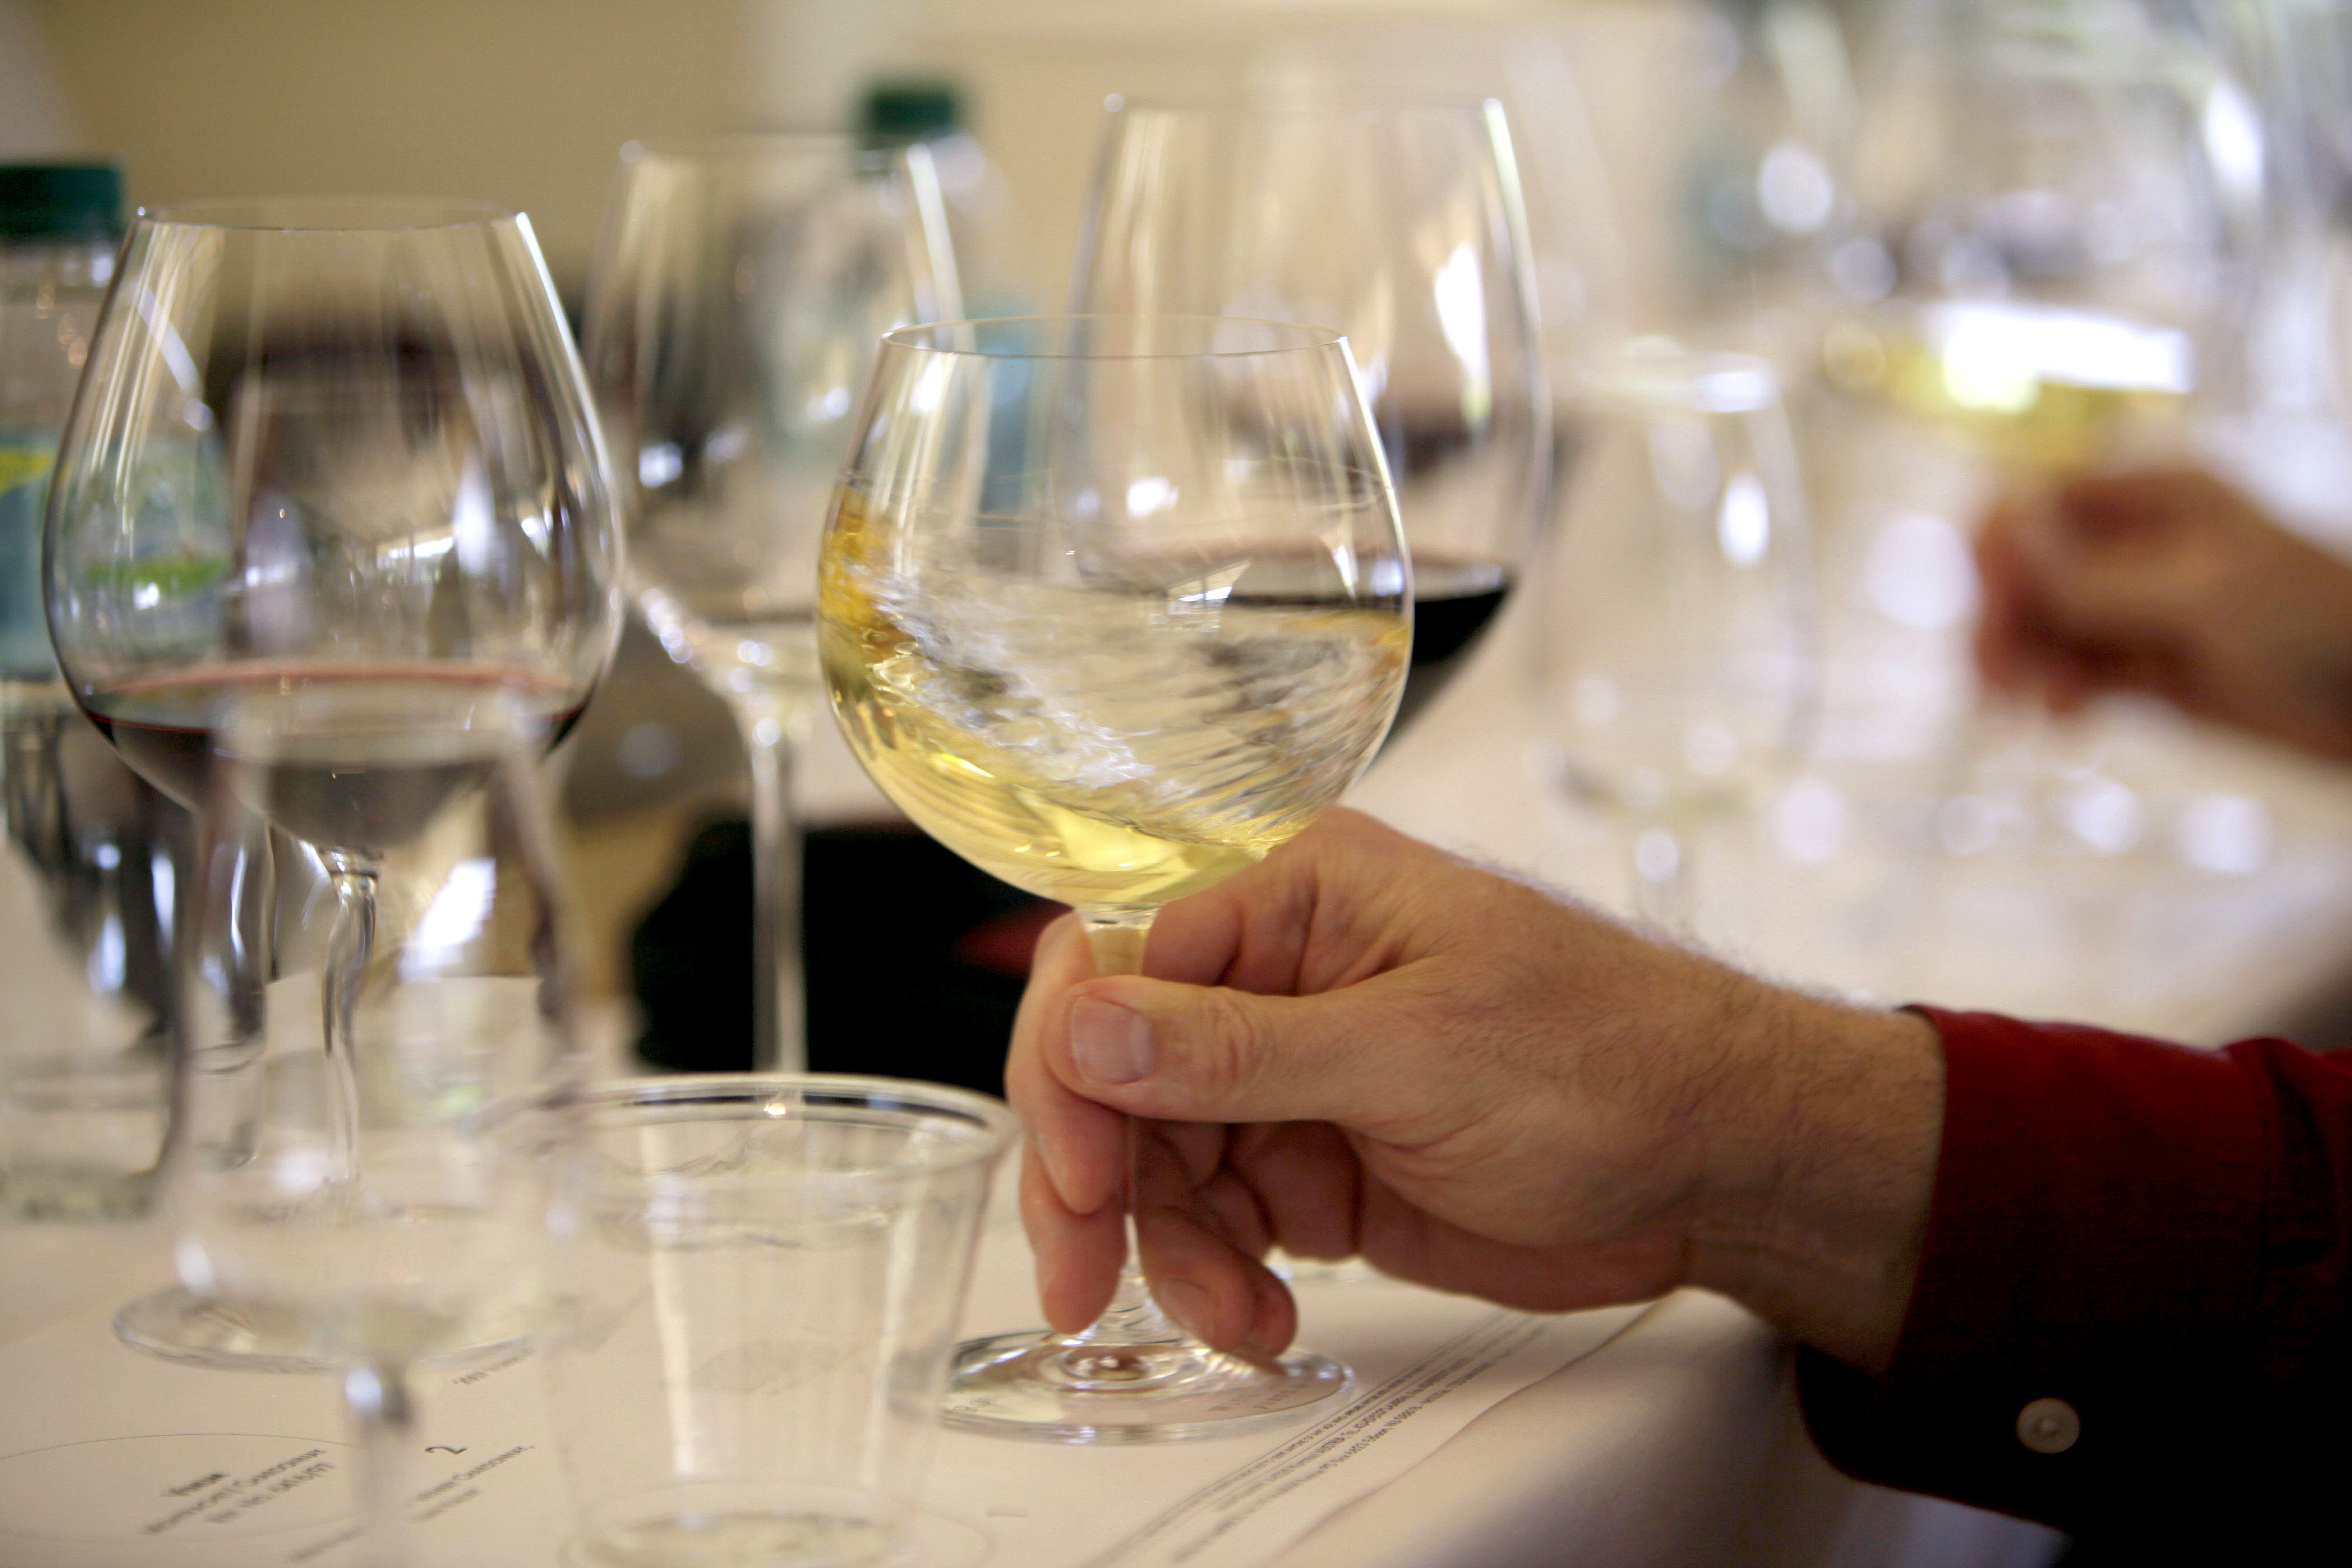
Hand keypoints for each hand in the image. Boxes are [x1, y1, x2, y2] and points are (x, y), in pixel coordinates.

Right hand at [1007, 809, 1942, 1374]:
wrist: (1718, 1161)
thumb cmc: (1605, 1057)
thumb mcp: (1410, 1051)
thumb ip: (1234, 1048)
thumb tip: (1083, 1025)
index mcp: (1290, 890)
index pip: (1115, 960)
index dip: (1074, 1073)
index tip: (1080, 1179)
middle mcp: (1272, 973)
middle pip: (1115, 1071)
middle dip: (1097, 1184)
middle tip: (1083, 1283)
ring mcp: (1289, 1071)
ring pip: (1156, 1162)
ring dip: (1173, 1251)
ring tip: (1237, 1315)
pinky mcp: (1312, 1159)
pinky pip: (1217, 1218)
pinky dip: (1222, 1277)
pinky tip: (1265, 1315)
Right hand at [1975, 466, 2351, 762]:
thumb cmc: (2312, 621)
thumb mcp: (2201, 592)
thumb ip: (2095, 576)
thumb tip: (2004, 535)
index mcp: (2149, 496)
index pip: (2032, 499)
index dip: (1997, 549)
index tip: (1997, 603)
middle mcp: (2130, 545)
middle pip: (2021, 571)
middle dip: (2001, 621)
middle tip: (1997, 682)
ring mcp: (2133, 609)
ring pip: (2037, 628)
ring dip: (2020, 665)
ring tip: (2030, 710)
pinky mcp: (2140, 668)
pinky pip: (2068, 673)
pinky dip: (2051, 694)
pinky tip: (2063, 722)